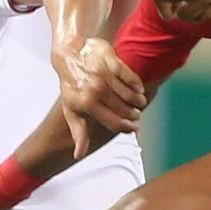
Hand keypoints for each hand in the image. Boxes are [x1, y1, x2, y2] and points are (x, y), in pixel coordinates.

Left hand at [50, 37, 146, 153]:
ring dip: (137, 102)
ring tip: (140, 104)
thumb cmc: (72, 85)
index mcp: (86, 104)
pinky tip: (139, 90)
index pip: (112, 122)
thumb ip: (79, 132)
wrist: (70, 54)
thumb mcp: (71, 109)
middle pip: (123, 109)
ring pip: (128, 94)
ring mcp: (104, 75)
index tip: (133, 129)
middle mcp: (95, 90)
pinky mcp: (111, 61)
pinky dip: (137, 85)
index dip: (125, 128)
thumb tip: (78, 155)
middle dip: (133, 116)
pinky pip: (130, 77)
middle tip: (137, 117)